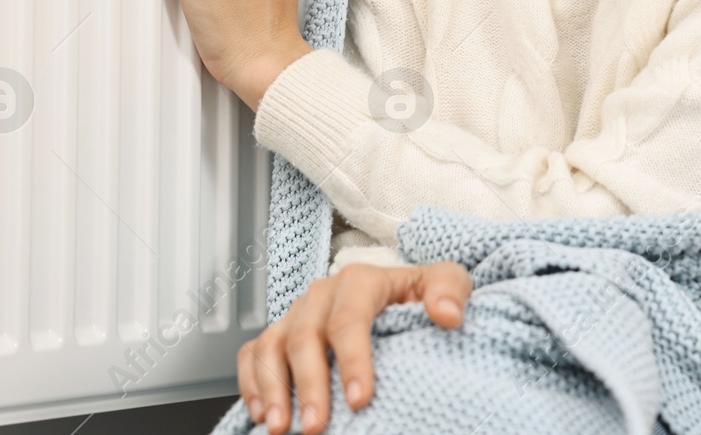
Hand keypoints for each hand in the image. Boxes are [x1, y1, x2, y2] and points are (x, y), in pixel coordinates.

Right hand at [237, 261, 473, 433]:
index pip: (350, 319)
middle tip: (317, 426)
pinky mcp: (279, 331)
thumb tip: (447, 314)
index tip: (360, 399)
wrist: (397, 294)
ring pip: (273, 345)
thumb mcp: (446, 281)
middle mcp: (322, 293)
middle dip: (309, 385)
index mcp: (361, 280)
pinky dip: (251, 381)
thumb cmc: (419, 294)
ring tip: (280, 427)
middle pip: (306, 337)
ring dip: (273, 388)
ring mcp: (297, 313)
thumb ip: (449, 290)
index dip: (353, 360)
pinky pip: (253, 353)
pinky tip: (260, 413)